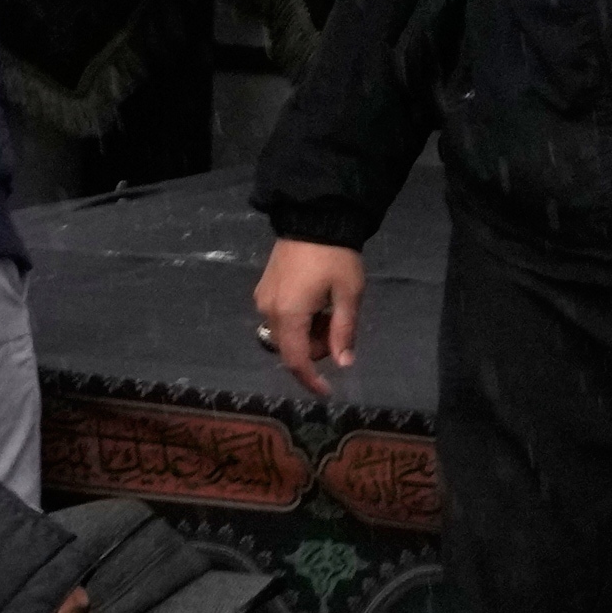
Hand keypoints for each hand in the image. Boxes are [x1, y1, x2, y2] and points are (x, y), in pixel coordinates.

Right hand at [257, 240, 368, 398]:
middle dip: (315, 350)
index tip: (327, 392)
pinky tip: (317, 304)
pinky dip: (300, 321)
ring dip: (309, 334)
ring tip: (331, 311)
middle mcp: (268, 310)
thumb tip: (343, 364)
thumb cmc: (336, 258)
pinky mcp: (263, 289)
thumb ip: (344, 332)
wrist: (314, 220)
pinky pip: (281, 318)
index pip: (296, 360)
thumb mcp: (348, 295)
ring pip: (285, 334)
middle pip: (290, 348)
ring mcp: (262, 299)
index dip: (310, 380)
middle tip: (339, 327)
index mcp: (289, 314)